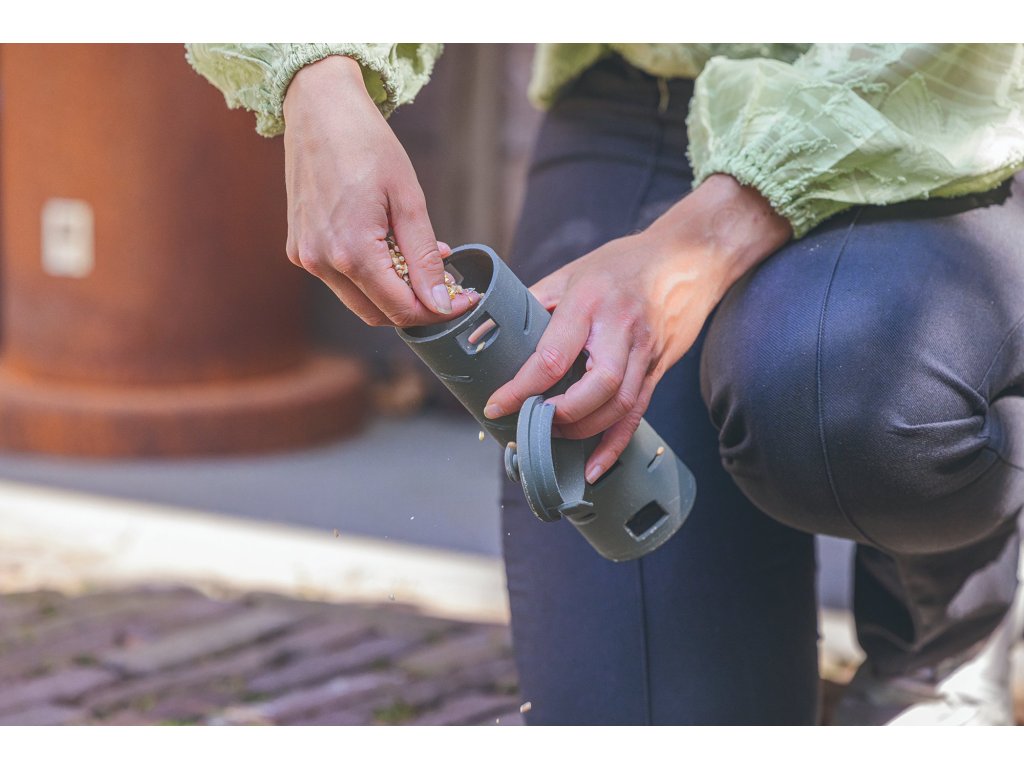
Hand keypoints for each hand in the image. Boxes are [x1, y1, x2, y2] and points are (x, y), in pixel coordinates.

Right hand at [282, 55, 477, 326]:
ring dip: (393, 292)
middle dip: (416, 307)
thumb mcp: (409, 200)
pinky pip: (340, 280)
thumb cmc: (367, 144)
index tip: (465, 300)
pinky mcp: (299, 248)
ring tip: (421, 260)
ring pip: (358, 301)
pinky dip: (369, 276)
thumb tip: (439, 302)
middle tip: (447, 286)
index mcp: (352, 251)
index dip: (439, 311)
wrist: (319, 108)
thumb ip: (424, 258)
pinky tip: (390, 247)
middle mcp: (322, 262)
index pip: (402, 309)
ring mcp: (306, 257)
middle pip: (378, 314)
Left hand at [483, 175, 791, 481]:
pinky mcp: (658, 368)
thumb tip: (494, 334)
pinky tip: (593, 469)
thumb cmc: (623, 263)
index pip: (553, 356)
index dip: (522, 387)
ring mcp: (645, 352)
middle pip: (597, 387)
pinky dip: (614, 446)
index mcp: (590, 302)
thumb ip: (536, 303)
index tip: (497, 406)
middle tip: (531, 422)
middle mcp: (621, 329)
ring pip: (619, 406)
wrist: (690, 257)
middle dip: (561, 415)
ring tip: (552, 437)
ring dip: (582, 431)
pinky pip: (637, 414)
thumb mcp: (572, 272)